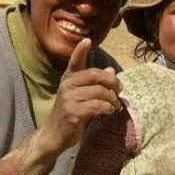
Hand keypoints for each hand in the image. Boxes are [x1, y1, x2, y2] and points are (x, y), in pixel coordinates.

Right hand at [36, 38, 122, 155]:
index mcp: (69, 78)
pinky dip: (108, 108)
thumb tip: (111, 70)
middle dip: (112, 82)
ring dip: (112, 99)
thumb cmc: (72, 113)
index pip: (75, 61)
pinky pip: (97, 106)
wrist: (55, 135)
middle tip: (120, 90)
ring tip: (115, 105)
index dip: (81, 50)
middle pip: (95, 76)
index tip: (87, 40)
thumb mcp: (84, 96)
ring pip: (99, 92)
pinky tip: (110, 111)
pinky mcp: (72, 112)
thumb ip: (96, 84)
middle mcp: (67, 85)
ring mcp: (68, 98)